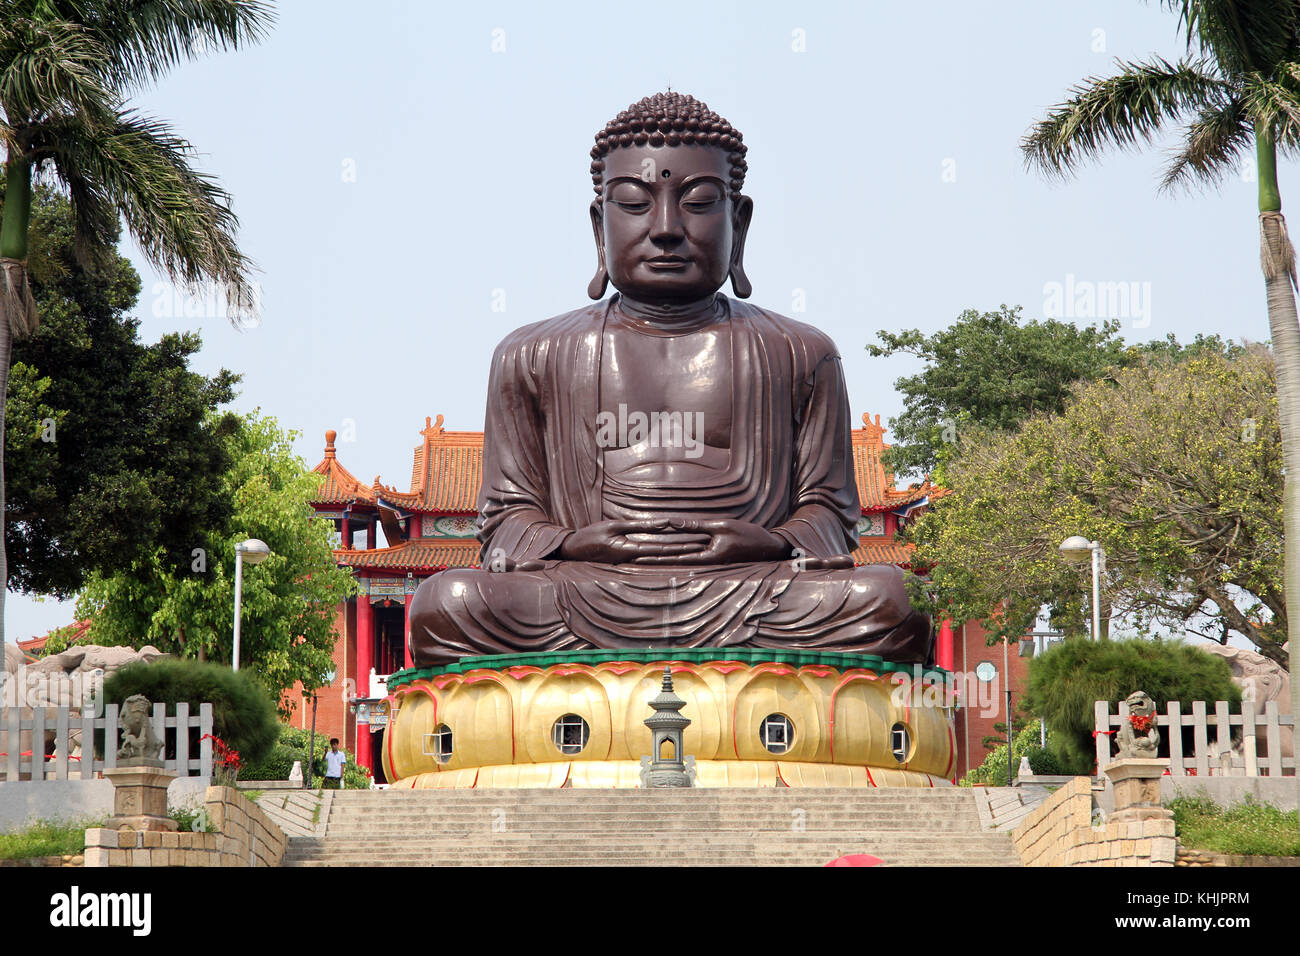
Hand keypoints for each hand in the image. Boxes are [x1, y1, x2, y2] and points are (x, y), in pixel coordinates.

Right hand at [559, 519, 711, 563]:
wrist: (572, 551)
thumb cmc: (590, 536)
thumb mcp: (614, 526)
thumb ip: (640, 526)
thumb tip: (664, 523)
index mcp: (630, 551)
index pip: (663, 548)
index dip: (683, 544)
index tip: (699, 541)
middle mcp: (634, 559)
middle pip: (666, 555)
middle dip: (687, 550)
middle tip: (706, 545)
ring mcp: (632, 562)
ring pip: (660, 558)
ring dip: (679, 554)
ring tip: (697, 549)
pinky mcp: (628, 560)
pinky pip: (651, 558)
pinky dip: (665, 555)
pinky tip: (676, 553)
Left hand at [632, 518, 790, 564]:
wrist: (769, 547)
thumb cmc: (748, 536)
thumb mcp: (721, 527)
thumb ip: (696, 526)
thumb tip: (672, 523)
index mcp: (706, 558)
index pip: (673, 557)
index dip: (653, 557)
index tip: (635, 557)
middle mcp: (705, 563)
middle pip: (673, 560)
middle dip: (652, 559)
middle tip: (630, 558)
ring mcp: (708, 561)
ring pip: (680, 558)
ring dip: (662, 557)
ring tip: (641, 557)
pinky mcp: (713, 558)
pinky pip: (691, 555)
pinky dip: (677, 553)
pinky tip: (666, 552)